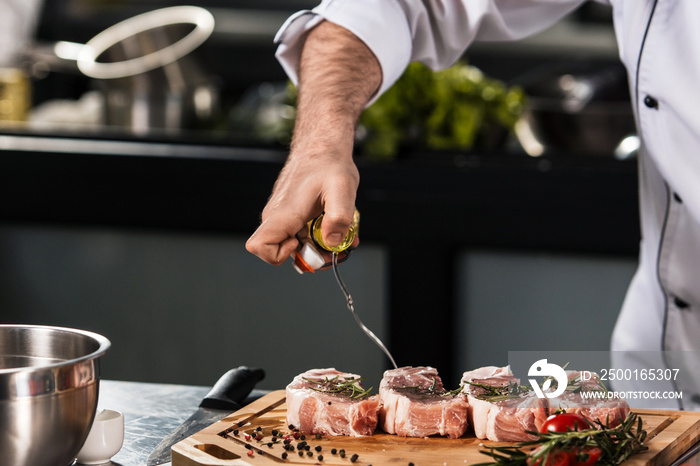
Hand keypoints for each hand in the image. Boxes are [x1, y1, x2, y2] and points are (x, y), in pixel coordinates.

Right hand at [246, 146, 358, 264]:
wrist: (322, 147)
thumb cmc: (329, 164)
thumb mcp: (343, 188)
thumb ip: (339, 217)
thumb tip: (332, 242)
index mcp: (283, 213)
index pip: (259, 246)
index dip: (278, 255)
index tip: (303, 243)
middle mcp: (276, 217)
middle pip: (281, 253)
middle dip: (311, 256)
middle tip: (336, 246)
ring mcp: (282, 217)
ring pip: (293, 245)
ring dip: (317, 247)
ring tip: (341, 235)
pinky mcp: (289, 215)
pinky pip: (299, 235)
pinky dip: (317, 237)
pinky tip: (334, 226)